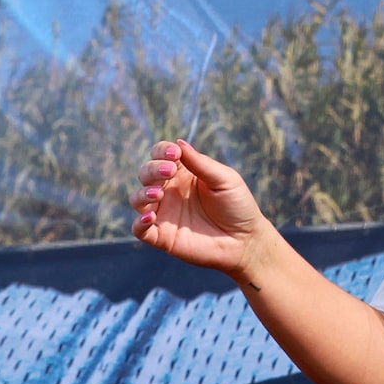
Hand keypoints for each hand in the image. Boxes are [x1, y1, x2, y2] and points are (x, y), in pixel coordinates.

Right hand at [131, 139, 274, 276]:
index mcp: (183, 173)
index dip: (162, 150)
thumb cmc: (237, 206)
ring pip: (137, 199)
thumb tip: (179, 143)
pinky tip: (150, 217)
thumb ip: (200, 163)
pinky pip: (139, 229)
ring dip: (143, 193)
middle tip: (170, 172)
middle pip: (145, 173)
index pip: (161, 154)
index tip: (174, 153)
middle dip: (152, 169)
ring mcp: (164, 213)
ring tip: (158, 193)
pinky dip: (139, 223)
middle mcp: (169, 191)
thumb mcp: (224, 179)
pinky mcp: (162, 237)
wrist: (245, 241)